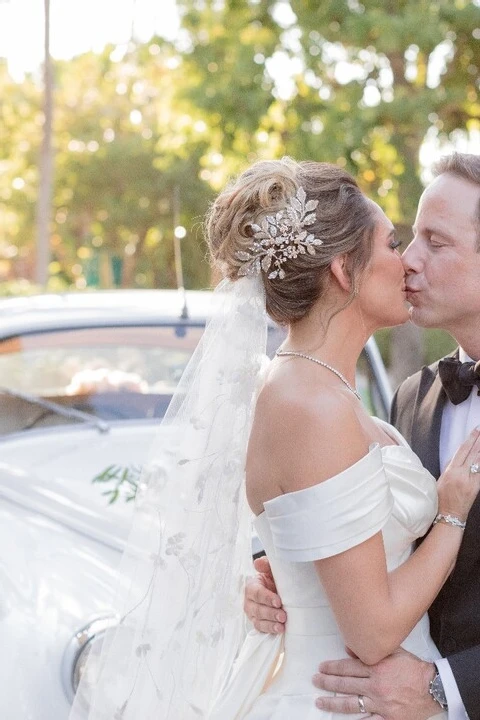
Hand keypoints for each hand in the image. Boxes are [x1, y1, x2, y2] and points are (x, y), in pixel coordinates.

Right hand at [244, 556, 285, 632]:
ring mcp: (253, 613)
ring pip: (259, 621)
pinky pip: (261, 629)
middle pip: (257, 609)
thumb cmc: (275, 579)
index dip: (266, 598)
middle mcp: (249, 601)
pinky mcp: (259, 623)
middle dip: (270, 613)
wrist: (281, 591)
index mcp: (252, 586)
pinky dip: (270, 630)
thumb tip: (257, 563)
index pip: (256, 592)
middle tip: (283, 615)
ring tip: (282, 625)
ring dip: (271, 624)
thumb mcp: (272, 570)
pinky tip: (279, 630)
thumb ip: (266, 565)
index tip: (278, 602)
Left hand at [312, 649, 438, 719]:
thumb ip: (371, 651)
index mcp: (376, 668)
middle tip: (316, 681)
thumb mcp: (393, 653)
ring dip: (333, 702)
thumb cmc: (414, 669)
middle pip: (345, 684)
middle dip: (327, 682)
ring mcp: (380, 704)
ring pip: (351, 703)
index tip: (322, 667)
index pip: (348, 667)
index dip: (332, 667)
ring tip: (320, 701)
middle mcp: (376, 686)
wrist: (434, 688)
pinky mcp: (387, 718)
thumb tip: (349, 649)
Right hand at [437, 425, 479, 519]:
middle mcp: (462, 474)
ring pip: (479, 461)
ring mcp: (471, 481)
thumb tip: (458, 457)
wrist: (450, 515)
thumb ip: (449, 467)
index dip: (470, 440)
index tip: (475, 430)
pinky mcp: (477, 487)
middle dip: (479, 441)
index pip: (462, 451)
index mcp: (451, 471)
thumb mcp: (440, 479)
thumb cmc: (441, 498)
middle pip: (473, 453)